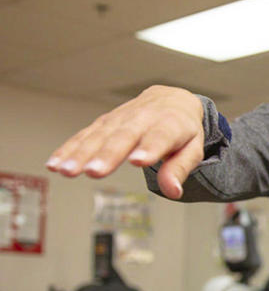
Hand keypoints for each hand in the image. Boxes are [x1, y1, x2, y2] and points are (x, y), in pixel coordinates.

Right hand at [45, 85, 204, 199]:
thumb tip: (173, 191)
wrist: (171, 100)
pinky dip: (69, 148)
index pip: (159, 136)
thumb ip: (180, 168)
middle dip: (108, 154)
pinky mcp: (104, 122)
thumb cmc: (184, 129)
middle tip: (94, 172)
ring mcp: (120, 119)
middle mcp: (142, 118)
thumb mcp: (192, 148)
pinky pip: (84, 135)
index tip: (139, 161)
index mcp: (170, 124)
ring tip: (67, 171)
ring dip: (81, 153)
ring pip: (99, 135)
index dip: (149, 148)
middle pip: (123, 137)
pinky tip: (54, 164)